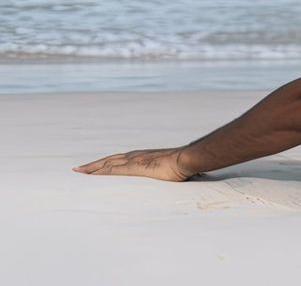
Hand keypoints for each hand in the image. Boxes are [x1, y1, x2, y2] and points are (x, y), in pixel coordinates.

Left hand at [74, 147, 194, 180]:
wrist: (186, 159)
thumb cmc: (182, 165)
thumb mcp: (171, 170)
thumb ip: (167, 174)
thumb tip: (172, 180)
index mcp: (143, 157)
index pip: (120, 160)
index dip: (107, 164)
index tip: (96, 167)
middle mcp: (136, 156)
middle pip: (109, 160)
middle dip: (94, 165)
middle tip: (79, 169)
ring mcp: (134, 161)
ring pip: (107, 163)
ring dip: (93, 167)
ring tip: (79, 171)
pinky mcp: (134, 167)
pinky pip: (112, 170)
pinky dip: (99, 171)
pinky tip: (90, 175)